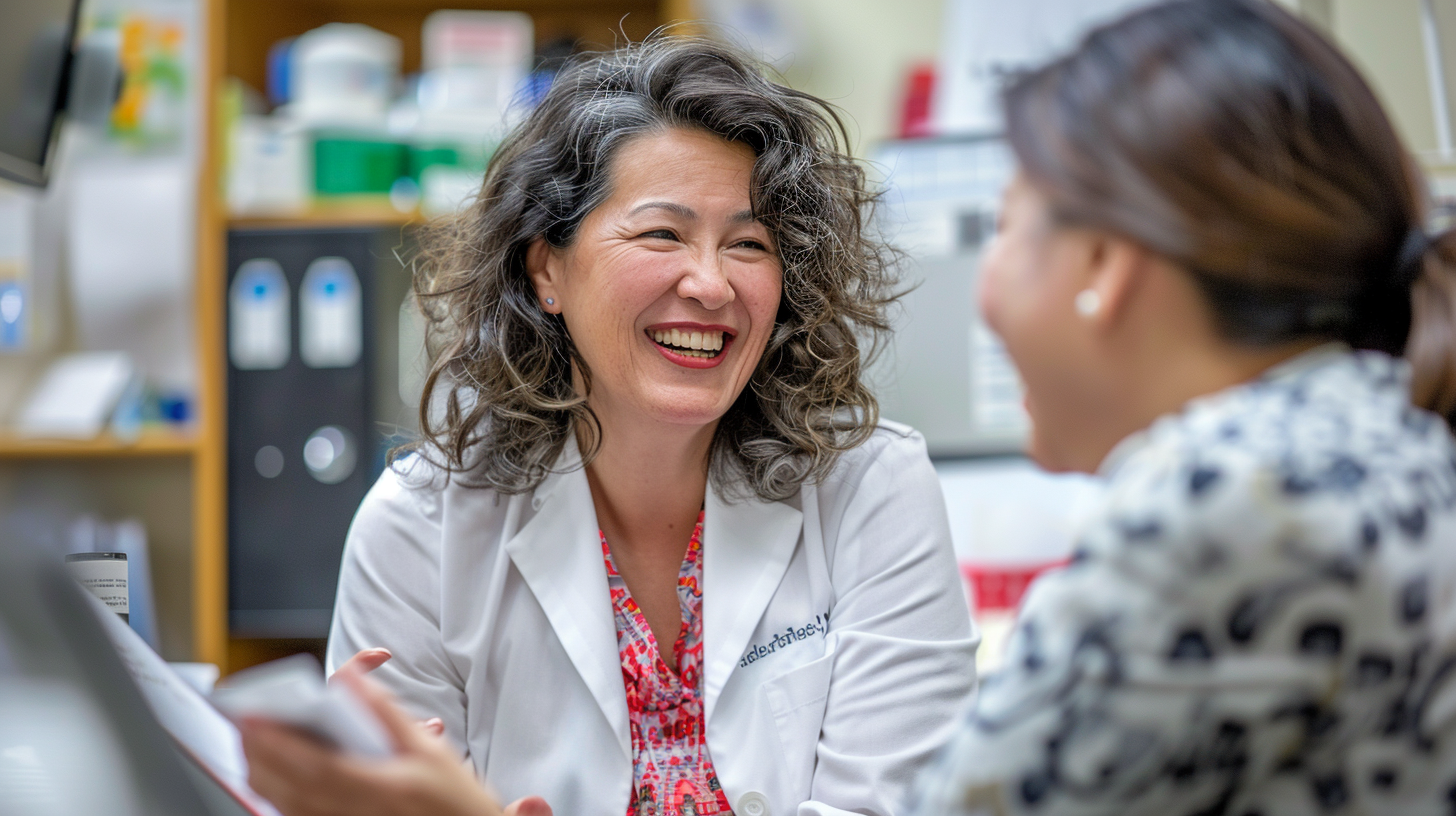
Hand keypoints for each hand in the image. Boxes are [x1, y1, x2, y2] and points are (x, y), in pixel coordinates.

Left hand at [241, 663, 530, 815]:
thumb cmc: (453, 802)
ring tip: (251, 740)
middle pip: (288, 786)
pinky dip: (277, 792)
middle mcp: (354, 813)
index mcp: (379, 789)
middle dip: (259, 751)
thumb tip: (352, 679)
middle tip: (244, 719)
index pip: (316, 765)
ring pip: (284, 803)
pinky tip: (273, 774)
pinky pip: (294, 814)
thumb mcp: (430, 751)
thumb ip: (386, 712)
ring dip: (261, 771)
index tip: (257, 717)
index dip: (281, 742)